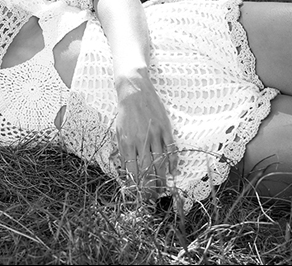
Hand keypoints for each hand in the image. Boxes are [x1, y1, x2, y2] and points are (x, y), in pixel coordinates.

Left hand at [114, 72, 176, 200]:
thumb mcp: (118, 133)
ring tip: (164, 189)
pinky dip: (173, 162)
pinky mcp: (166, 129)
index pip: (133, 171)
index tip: (140, 196)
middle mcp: (142, 140)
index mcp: (127, 142)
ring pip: (161, 162)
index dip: (137, 186)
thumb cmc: (124, 114)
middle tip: (153, 197)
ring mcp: (155, 134)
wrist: (135, 92)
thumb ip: (122, 152)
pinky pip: (171, 149)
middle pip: (148, 170)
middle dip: (151, 187)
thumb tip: (125, 172)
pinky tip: (173, 171)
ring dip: (163, 178)